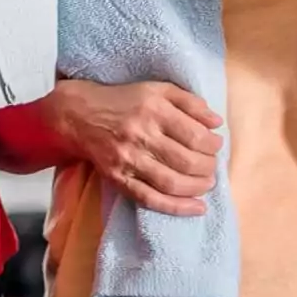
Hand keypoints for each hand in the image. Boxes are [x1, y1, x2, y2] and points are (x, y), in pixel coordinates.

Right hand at [45, 78, 222, 216]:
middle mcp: (141, 135)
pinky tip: (197, 207)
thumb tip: (217, 123)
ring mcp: (128, 159)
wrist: (80, 115)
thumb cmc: (125, 101)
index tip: (216, 146)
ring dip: (197, 187)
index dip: (212, 145)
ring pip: (172, 182)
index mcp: (154, 109)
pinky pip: (150, 198)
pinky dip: (177, 207)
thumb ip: (190, 102)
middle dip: (208, 167)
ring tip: (207, 184)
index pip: (195, 135)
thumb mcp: (158, 89)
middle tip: (212, 166)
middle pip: (186, 161)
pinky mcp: (118, 178)